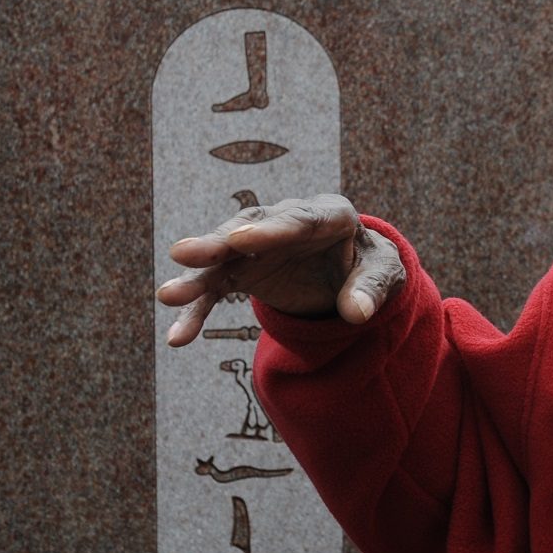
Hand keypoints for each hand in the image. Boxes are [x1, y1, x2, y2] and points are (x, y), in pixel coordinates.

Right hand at [155, 195, 403, 346]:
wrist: (352, 268)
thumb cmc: (370, 263)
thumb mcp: (385, 272)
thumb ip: (372, 289)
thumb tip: (356, 314)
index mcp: (330, 215)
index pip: (300, 220)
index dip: (270, 230)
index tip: (240, 239)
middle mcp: (287, 222)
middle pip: (250, 229)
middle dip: (219, 243)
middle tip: (186, 254)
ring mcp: (260, 244)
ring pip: (224, 257)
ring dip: (196, 277)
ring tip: (167, 296)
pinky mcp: (244, 269)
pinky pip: (217, 289)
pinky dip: (198, 311)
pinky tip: (179, 337)